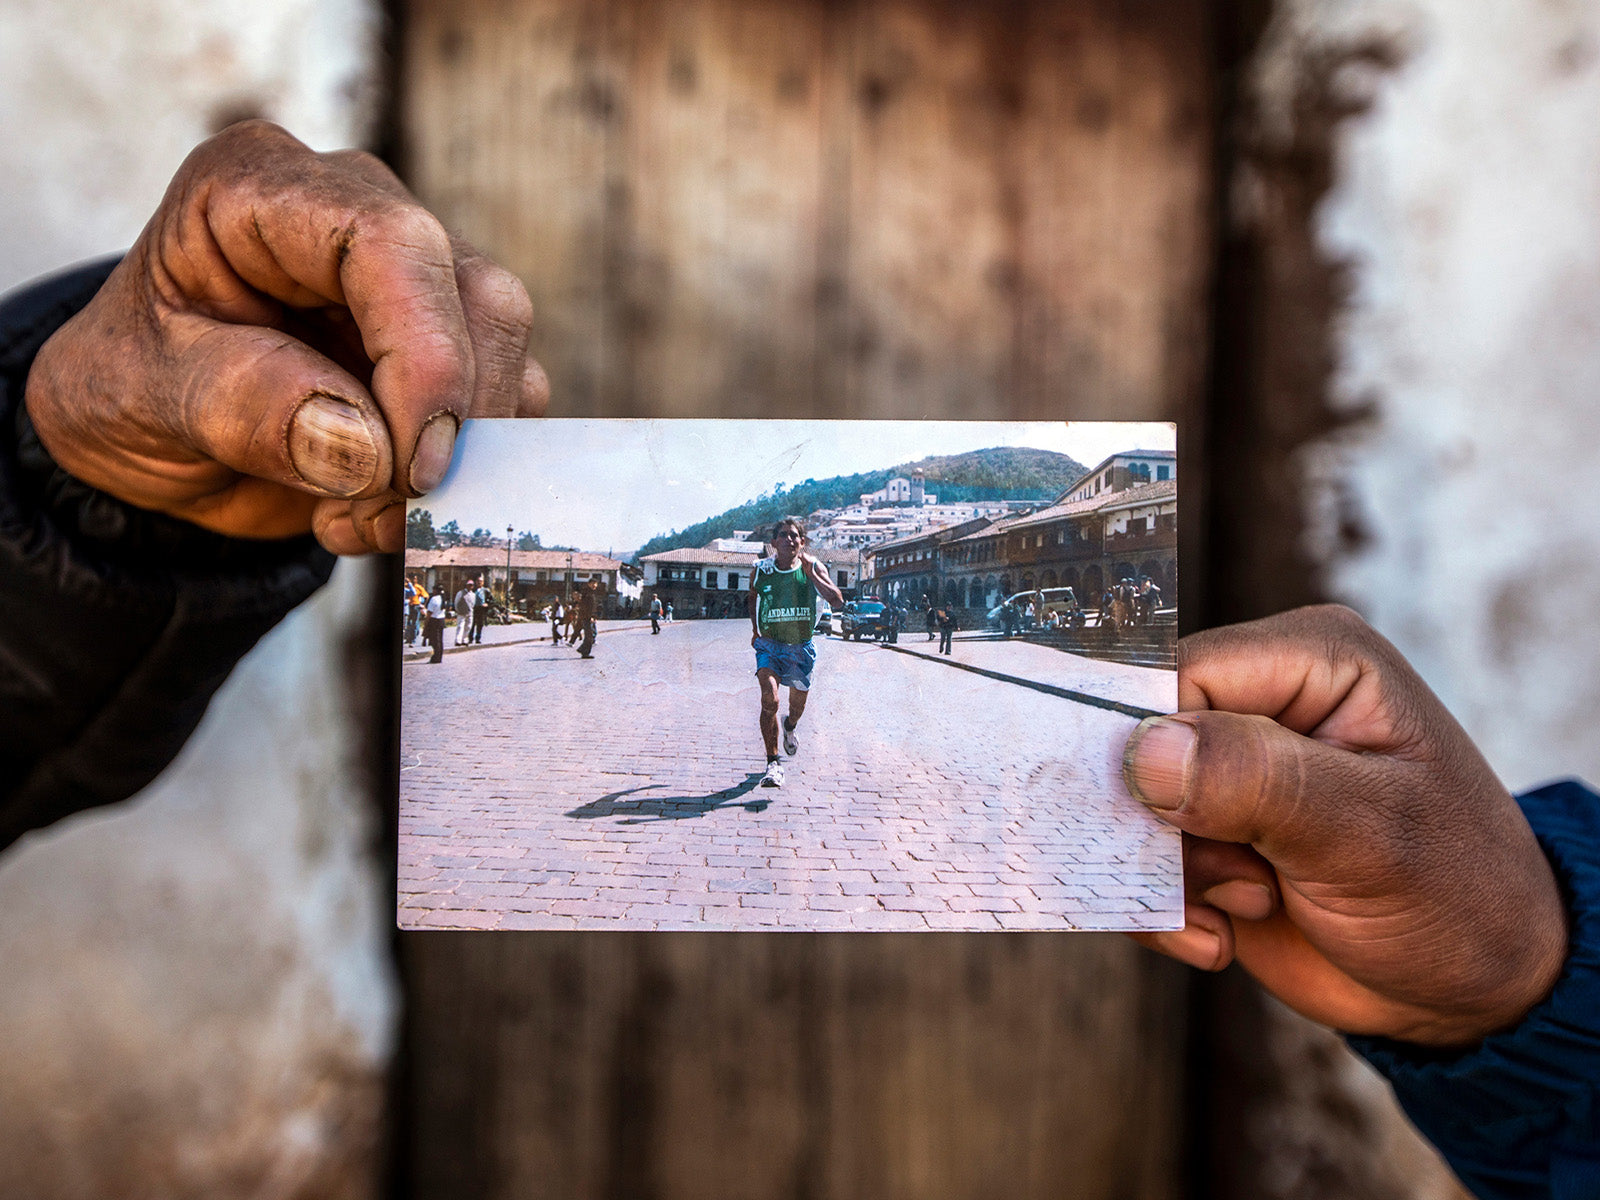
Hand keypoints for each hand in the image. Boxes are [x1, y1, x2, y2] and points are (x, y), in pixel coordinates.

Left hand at [24, 120, 547, 553]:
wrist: (146, 435)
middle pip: (478, 298)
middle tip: (377, 508)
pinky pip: (506, 405)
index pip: (395, 244)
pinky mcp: (451, 345)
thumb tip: (371, 451)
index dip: (426, 357)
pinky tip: (374, 508)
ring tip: (354, 515)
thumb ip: (246, 408)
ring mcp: (417, 279)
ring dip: (454, 462)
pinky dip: (457, 477)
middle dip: (449, 425)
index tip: (410, 466)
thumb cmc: (130, 388)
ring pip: (507, 356)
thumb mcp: (145, 395)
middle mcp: (360, 214)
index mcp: (265, 190)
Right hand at [1122, 605, 1566, 1047]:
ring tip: (1252, 903)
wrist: (1475, 995)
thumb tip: (1146, 750)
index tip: (1165, 818)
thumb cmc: (1460, 895)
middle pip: (1137, 743)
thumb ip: (1259, 780)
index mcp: (1310, 662)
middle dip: (1164, 826)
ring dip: (1173, 878)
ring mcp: (1228, 775)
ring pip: (1127, 811)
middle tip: (1238, 880)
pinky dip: (1166, 912)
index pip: (1178, 674)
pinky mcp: (1207, 837)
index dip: (1149, 742)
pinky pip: (1134, 864)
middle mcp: (1261, 705)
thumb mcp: (1369, 833)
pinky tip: (1223, 936)